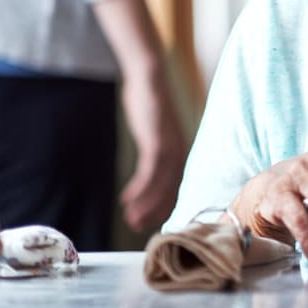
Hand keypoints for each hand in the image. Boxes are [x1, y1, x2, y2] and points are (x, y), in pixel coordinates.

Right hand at [119, 65, 185, 231]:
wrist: (149, 80)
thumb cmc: (150, 105)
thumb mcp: (156, 131)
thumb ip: (156, 148)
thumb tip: (152, 165)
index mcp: (181, 150)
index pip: (177, 185)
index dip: (165, 204)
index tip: (153, 220)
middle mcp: (180, 151)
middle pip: (171, 189)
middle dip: (156, 210)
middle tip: (139, 227)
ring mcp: (170, 146)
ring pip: (161, 184)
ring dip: (145, 205)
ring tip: (131, 221)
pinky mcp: (157, 141)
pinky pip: (150, 171)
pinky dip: (139, 188)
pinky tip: (126, 199)